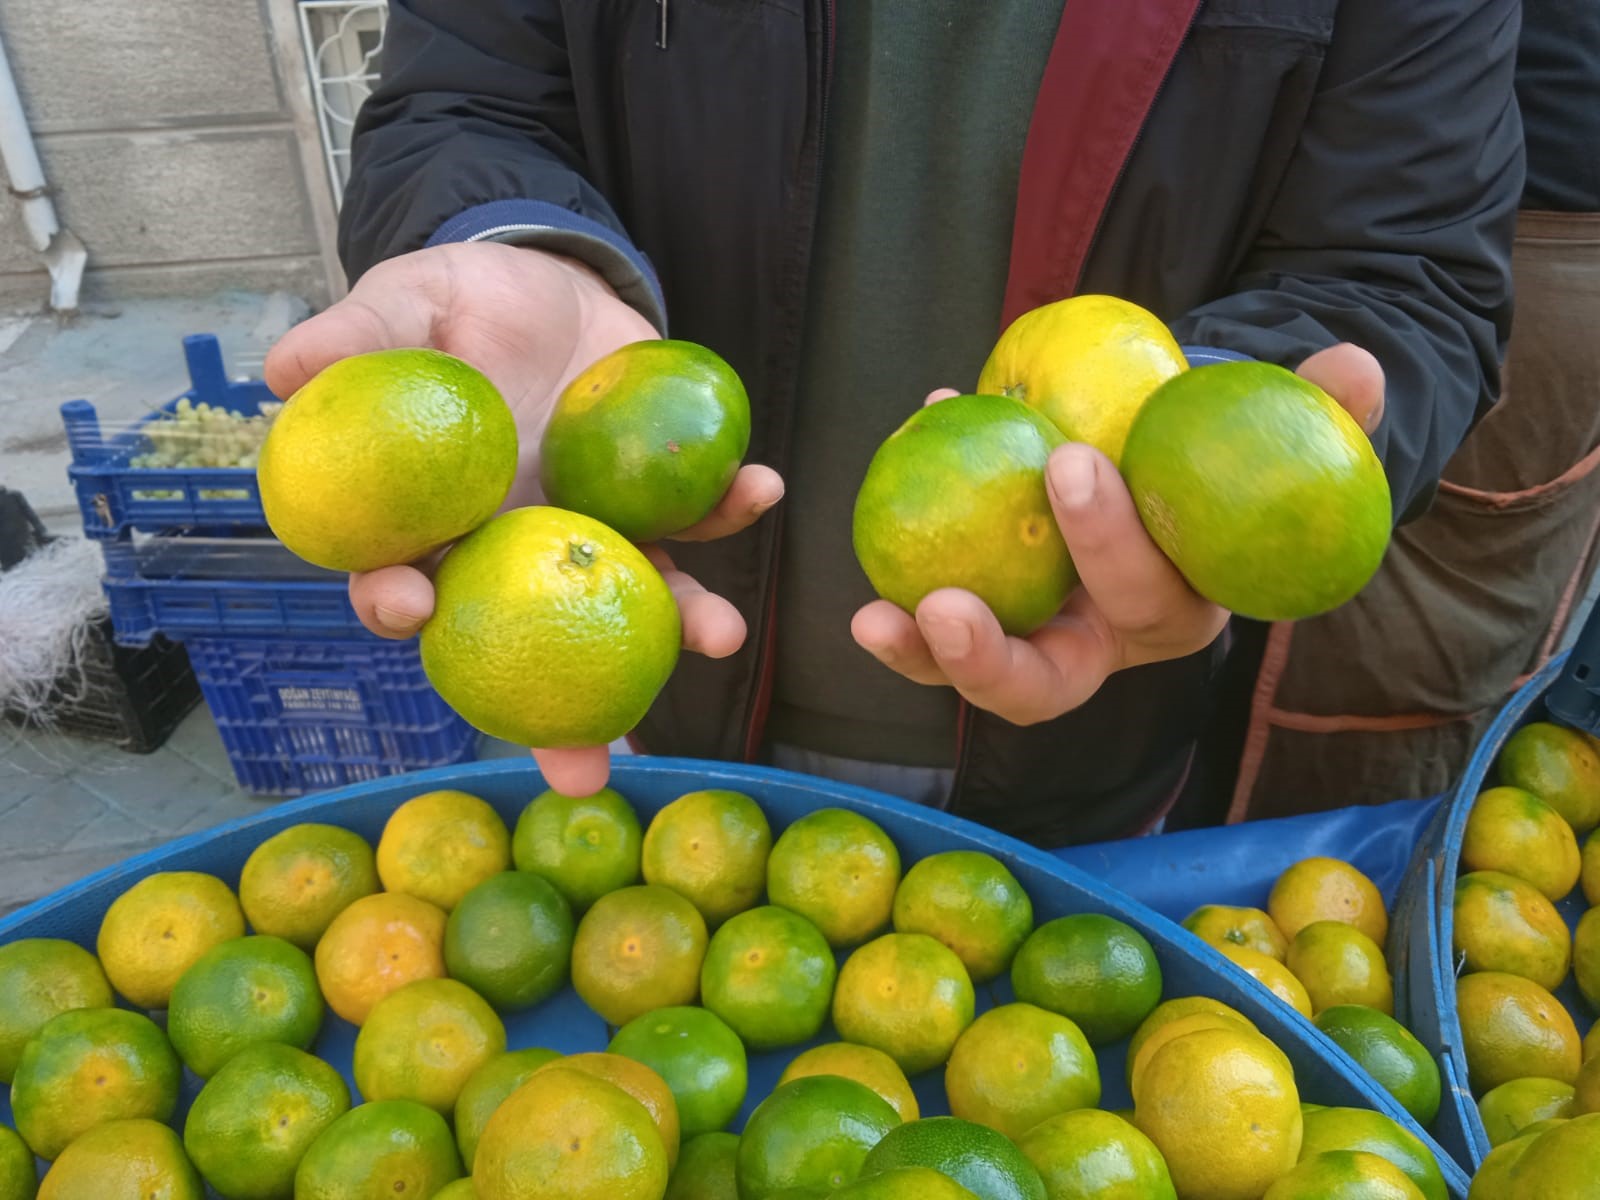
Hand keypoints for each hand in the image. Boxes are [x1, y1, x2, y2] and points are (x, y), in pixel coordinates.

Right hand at [263, 241, 783, 792]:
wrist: (549, 282)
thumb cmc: (457, 308)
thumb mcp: (404, 305)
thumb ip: (356, 337)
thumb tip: (281, 369)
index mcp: (438, 522)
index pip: (405, 582)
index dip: (400, 606)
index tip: (413, 612)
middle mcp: (517, 550)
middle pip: (529, 644)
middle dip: (559, 718)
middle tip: (586, 769)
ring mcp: (594, 532)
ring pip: (631, 598)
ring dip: (680, 625)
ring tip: (720, 636)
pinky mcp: (656, 498)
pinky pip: (697, 515)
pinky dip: (730, 507)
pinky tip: (760, 488)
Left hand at [850, 343, 1384, 724]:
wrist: (1160, 462)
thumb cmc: (1220, 453)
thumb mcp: (1277, 431)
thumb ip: (1323, 410)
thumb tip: (1355, 368)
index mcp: (1177, 613)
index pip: (1146, 600)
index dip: (1111, 545)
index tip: (1069, 460)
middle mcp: (1102, 646)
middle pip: (1048, 683)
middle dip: (993, 658)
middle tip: (942, 602)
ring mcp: (1036, 640)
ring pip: (976, 675)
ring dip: (922, 657)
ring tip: (872, 619)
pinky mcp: (982, 617)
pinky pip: (932, 617)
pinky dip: (901, 569)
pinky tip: (890, 464)